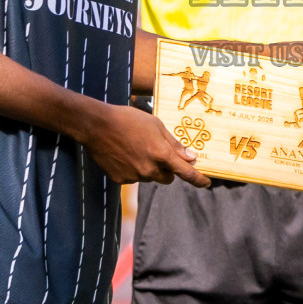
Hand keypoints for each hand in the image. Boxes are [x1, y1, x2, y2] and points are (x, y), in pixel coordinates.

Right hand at [78, 102, 211, 187]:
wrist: (97, 126)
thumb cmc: (128, 120)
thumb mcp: (156, 125)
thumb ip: (174, 144)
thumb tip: (191, 157)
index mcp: (161, 154)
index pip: (185, 172)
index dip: (198, 179)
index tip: (206, 183)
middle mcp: (149, 169)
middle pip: (167, 178)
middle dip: (167, 170)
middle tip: (158, 153)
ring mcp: (134, 176)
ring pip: (149, 177)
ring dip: (149, 168)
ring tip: (135, 148)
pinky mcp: (120, 180)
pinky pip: (134, 177)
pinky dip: (133, 169)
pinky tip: (124, 154)